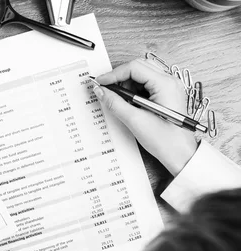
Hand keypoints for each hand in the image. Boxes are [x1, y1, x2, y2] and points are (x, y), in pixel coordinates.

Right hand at [95, 59, 198, 175]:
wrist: (180, 154)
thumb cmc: (164, 140)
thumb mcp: (135, 121)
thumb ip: (115, 103)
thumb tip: (100, 91)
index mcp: (165, 84)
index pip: (134, 67)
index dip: (114, 74)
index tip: (100, 83)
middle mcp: (169, 81)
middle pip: (138, 67)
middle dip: (120, 77)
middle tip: (106, 90)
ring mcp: (169, 87)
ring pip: (142, 74)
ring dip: (127, 84)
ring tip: (120, 100)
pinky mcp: (166, 94)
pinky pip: (146, 84)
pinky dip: (134, 90)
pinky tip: (130, 103)